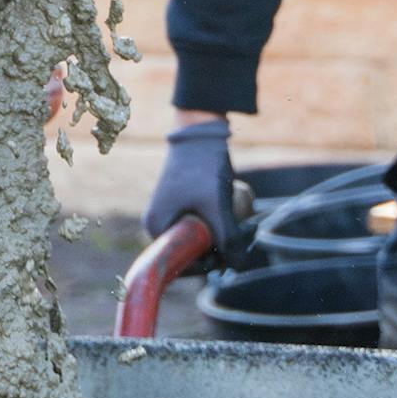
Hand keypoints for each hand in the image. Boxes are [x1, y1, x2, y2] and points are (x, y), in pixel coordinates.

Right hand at [144, 115, 246, 266]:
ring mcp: (171, 212)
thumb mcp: (217, 207)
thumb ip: (228, 239)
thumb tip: (238, 266)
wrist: (201, 132)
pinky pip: (203, 222)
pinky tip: (232, 202)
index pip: (181, 263)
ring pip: (201, 236)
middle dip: (218, 245)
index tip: (230, 252)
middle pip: (192, 251)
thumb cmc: (202, 168)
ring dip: (222, 231)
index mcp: (156, 227)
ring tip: (237, 210)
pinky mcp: (183, 203)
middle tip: (239, 229)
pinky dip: (219, 218)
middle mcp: (159, 223)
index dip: (207, 264)